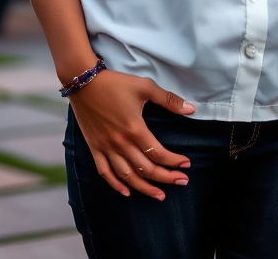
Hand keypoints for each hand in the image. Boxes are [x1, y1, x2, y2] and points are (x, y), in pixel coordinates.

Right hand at [68, 67, 195, 199]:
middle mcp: (120, 143)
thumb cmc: (116, 83)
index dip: (174, 161)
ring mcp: (106, 148)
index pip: (158, 153)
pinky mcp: (94, 148)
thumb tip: (192, 109)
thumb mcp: (145, 87)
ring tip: (160, 195)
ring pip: (127, 176)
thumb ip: (169, 100)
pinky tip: (127, 192)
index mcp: (134, 129)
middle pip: (146, 169)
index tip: (186, 165)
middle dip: (165, 178)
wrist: (84, 82)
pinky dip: (116, 184)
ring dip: (144, 188)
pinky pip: (105, 172)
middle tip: (182, 182)